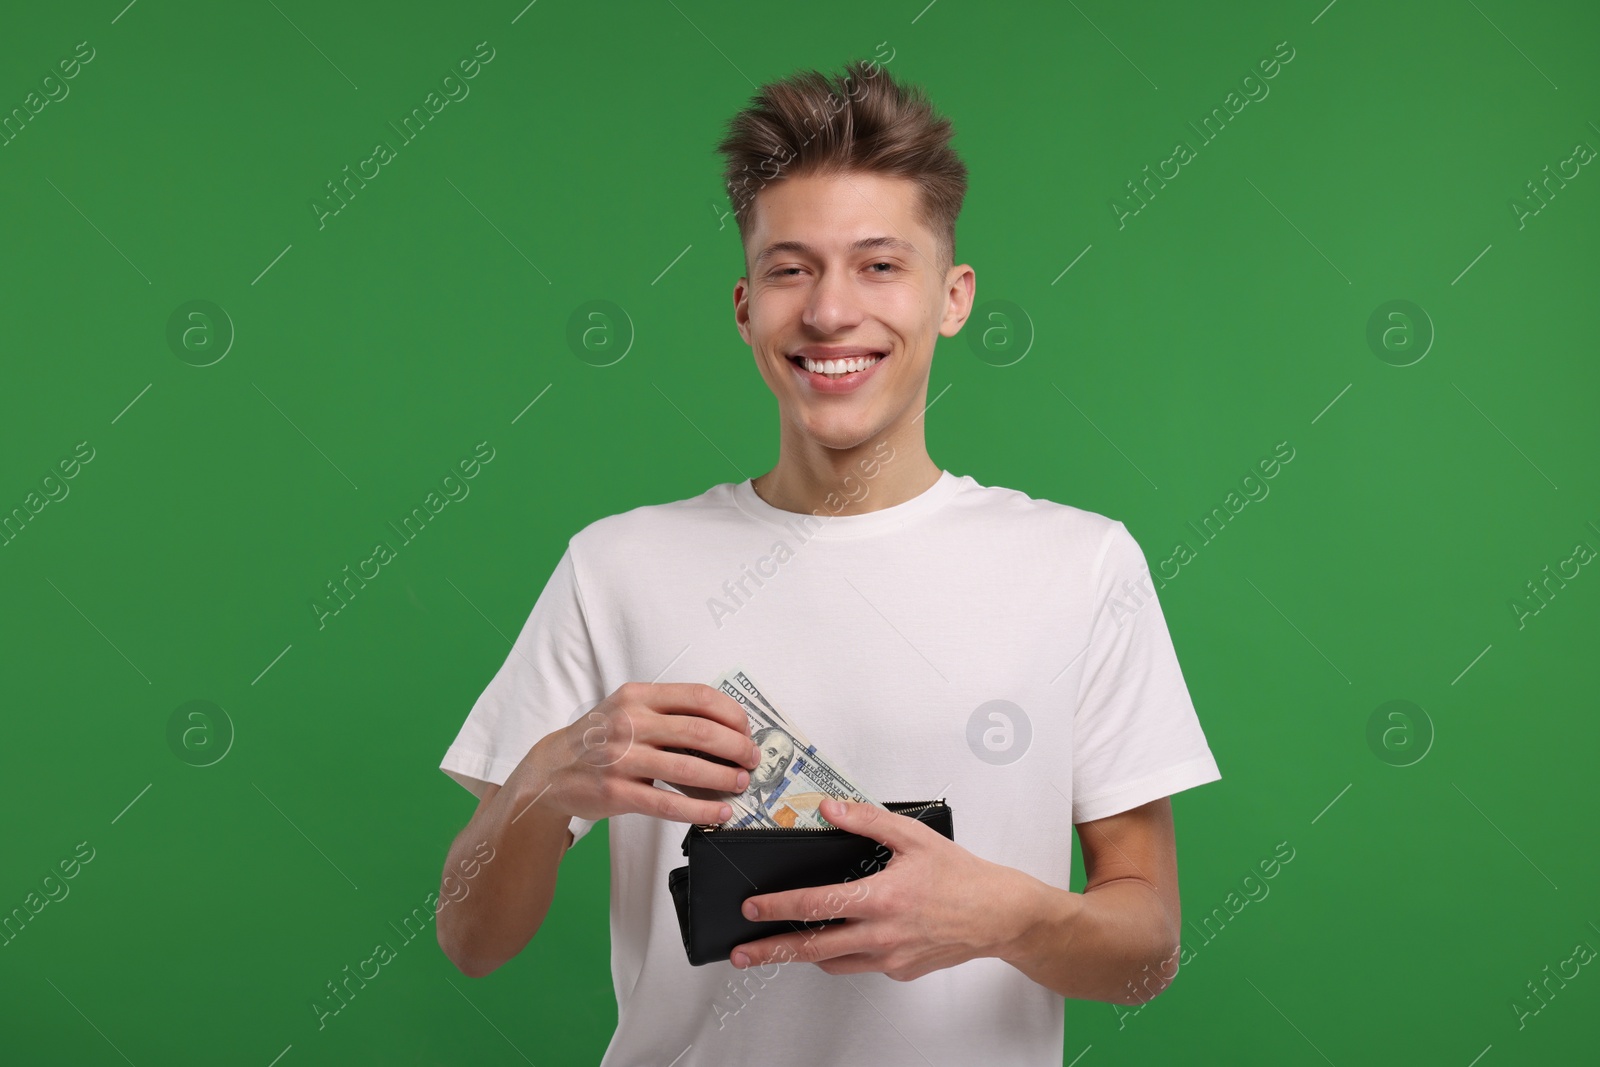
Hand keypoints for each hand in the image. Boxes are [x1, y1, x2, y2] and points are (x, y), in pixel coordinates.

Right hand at [512, 682, 759, 824]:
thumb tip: (725, 730)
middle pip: (701, 731)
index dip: (732, 714)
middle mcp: (630, 723)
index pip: (699, 696)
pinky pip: (668, 803)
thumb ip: (667, 712)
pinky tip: (719, 813)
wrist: (551, 769)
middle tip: (751, 759)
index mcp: (638, 696)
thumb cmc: (599, 739)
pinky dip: (701, 810)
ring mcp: (622, 759)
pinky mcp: (617, 792)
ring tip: (740, 784)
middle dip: (737, 747)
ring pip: (689, 768)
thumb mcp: (627, 709)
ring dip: (724, 778)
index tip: (746, 730)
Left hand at [731, 798, 1042, 980]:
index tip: (752, 909)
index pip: (816, 905)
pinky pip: (862, 964)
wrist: (1000, 914)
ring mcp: (891, 958)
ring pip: (833, 962)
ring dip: (805, 954)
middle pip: (813, 948)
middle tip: (743, 952)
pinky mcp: (900, 970)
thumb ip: (867, 821)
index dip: (778, 908)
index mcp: (882, 898)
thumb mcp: (913, 836)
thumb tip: (830, 810)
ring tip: (782, 946)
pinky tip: (845, 935)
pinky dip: (846, 952)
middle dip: (772, 950)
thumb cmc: (962, 876)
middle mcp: (882, 934)